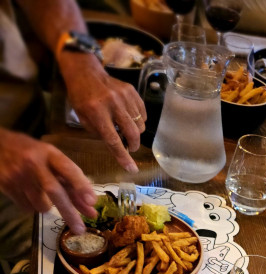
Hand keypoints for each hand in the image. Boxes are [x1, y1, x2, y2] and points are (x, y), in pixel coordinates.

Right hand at [0, 130, 95, 232]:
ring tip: (41, 193)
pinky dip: (33, 206)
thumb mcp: (51, 159)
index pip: (68, 169)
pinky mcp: (7, 186)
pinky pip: (28, 208)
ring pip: (41, 205)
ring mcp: (19, 175)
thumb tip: (91, 206)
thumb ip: (71, 181)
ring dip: (48, 206)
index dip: (81, 185)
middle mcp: (34, 163)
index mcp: (49, 153)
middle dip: (69, 213)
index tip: (92, 201)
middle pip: (54, 191)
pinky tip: (28, 193)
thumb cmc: (31, 153)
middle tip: (80, 230)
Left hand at [60, 53, 145, 171]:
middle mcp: (112, 104)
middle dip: (133, 145)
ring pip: (140, 124)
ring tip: (127, 130)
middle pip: (132, 133)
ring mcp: (124, 96)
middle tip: (129, 147)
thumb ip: (100, 133)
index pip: (113, 140)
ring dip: (136, 133)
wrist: (85, 72)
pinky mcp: (131, 91)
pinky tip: (130, 119)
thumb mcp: (84, 119)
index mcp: (97, 112)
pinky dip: (139, 120)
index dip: (123, 156)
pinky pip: (143, 113)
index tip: (132, 168)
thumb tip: (118, 144)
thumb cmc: (82, 98)